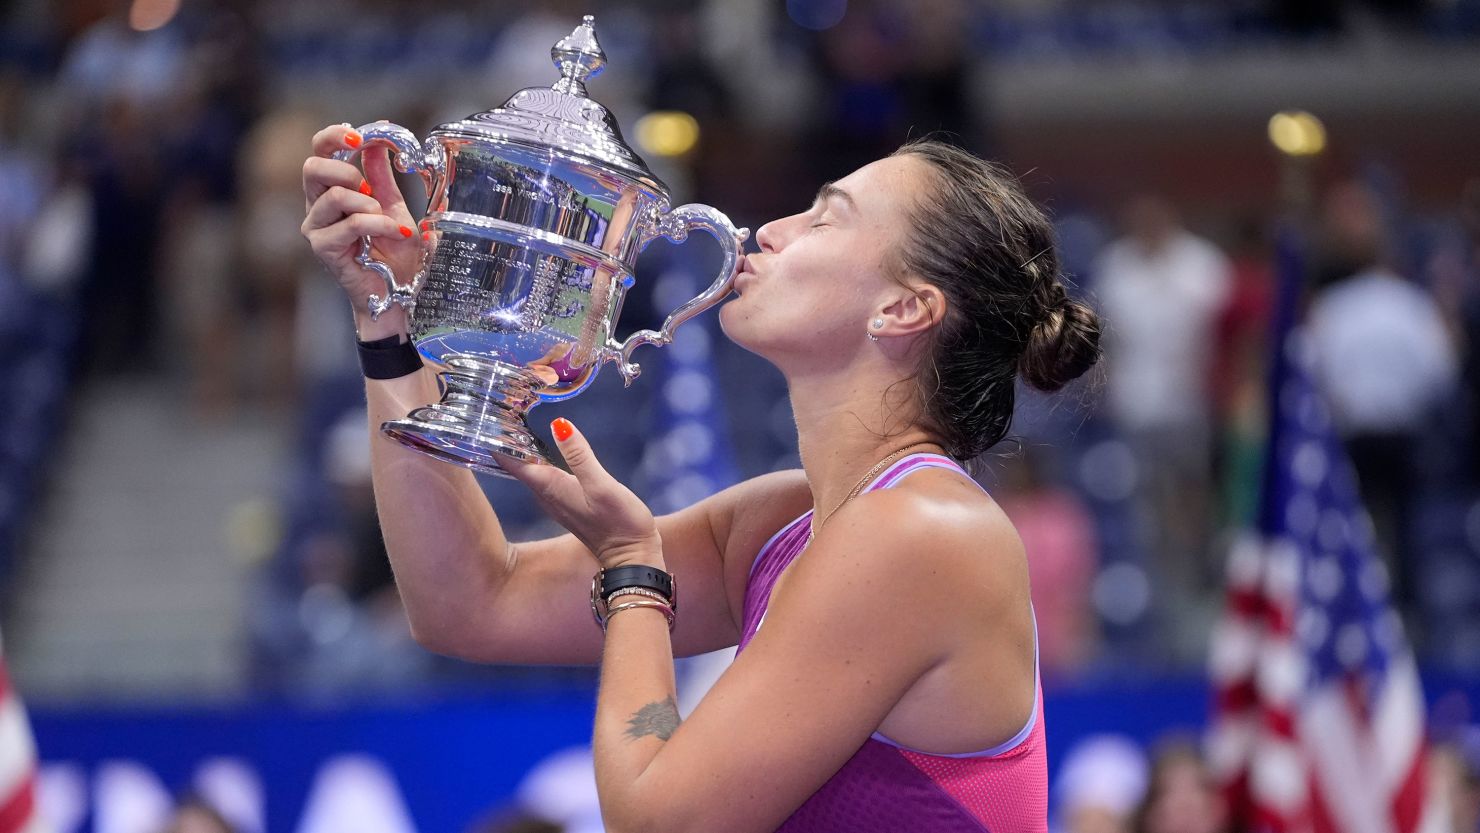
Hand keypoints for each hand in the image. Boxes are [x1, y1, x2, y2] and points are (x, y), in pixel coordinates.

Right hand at [300, 123, 423, 329]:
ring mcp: (316, 228)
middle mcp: (317, 206)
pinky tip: (397, 234)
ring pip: (333, 195)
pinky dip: (379, 225)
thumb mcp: (393, 205)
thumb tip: (378, 140)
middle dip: (346, 169)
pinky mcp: (323, 248)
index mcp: (331, 190)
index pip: (319, 151)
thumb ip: (381, 175)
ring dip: (368, 204)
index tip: (359, 136)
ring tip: (387, 220)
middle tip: (369, 187)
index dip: (334, 137)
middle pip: (312, 167)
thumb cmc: (394, 254)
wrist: (399, 292)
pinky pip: (351, 224)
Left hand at [503, 418, 662, 569]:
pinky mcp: (567, 503)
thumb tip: (558, 425)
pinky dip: (539, 461)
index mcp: (549, 487)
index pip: (512, 461)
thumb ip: (580, 456)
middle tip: (501, 411)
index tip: (488, 417)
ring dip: (523, 450)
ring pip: (531, 471)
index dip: (498, 440)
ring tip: (516, 424)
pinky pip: (544, 477)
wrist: (630, 556)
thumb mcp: (601, 485)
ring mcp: (556, 501)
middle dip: (508, 440)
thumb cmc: (618, 521)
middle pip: (517, 464)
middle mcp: (546, 495)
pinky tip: (544, 450)